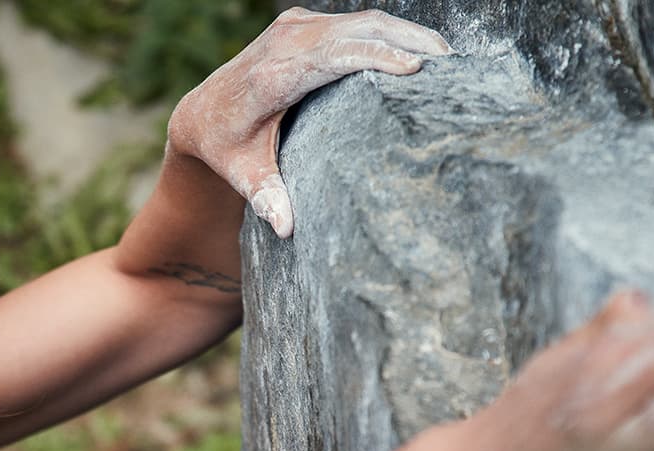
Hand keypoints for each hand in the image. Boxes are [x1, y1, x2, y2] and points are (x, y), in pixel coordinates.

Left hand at [167, 7, 449, 238]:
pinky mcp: (305, 23)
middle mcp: (285, 41)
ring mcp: (295, 26)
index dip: (375, 59)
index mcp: (274, 76)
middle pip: (357, 29)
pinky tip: (420, 51)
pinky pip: (355, 22)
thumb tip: (285, 227)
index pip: (333, 57)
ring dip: (406, 33)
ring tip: (448, 57)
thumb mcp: (244, 175)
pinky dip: (390, 33)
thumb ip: (266, 197)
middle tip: (452, 63)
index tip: (415, 69)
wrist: (202, 111)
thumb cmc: (227, 148)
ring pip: (362, 19)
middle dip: (407, 40)